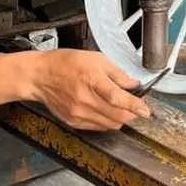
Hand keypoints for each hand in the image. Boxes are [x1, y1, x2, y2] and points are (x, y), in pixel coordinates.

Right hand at [30, 49, 151, 130]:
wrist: (40, 76)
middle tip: (135, 106)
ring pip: (110, 125)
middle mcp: (84, 100)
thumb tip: (134, 85)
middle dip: (132, 113)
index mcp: (91, 80)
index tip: (146, 110)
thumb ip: (117, 73)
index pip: (118, 98)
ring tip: (118, 106)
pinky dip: (107, 121)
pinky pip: (98, 127)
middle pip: (117, 116)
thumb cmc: (65, 63)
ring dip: (120, 118)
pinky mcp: (74, 122)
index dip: (136, 106)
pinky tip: (104, 109)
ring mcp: (78, 113)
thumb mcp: (96, 58)